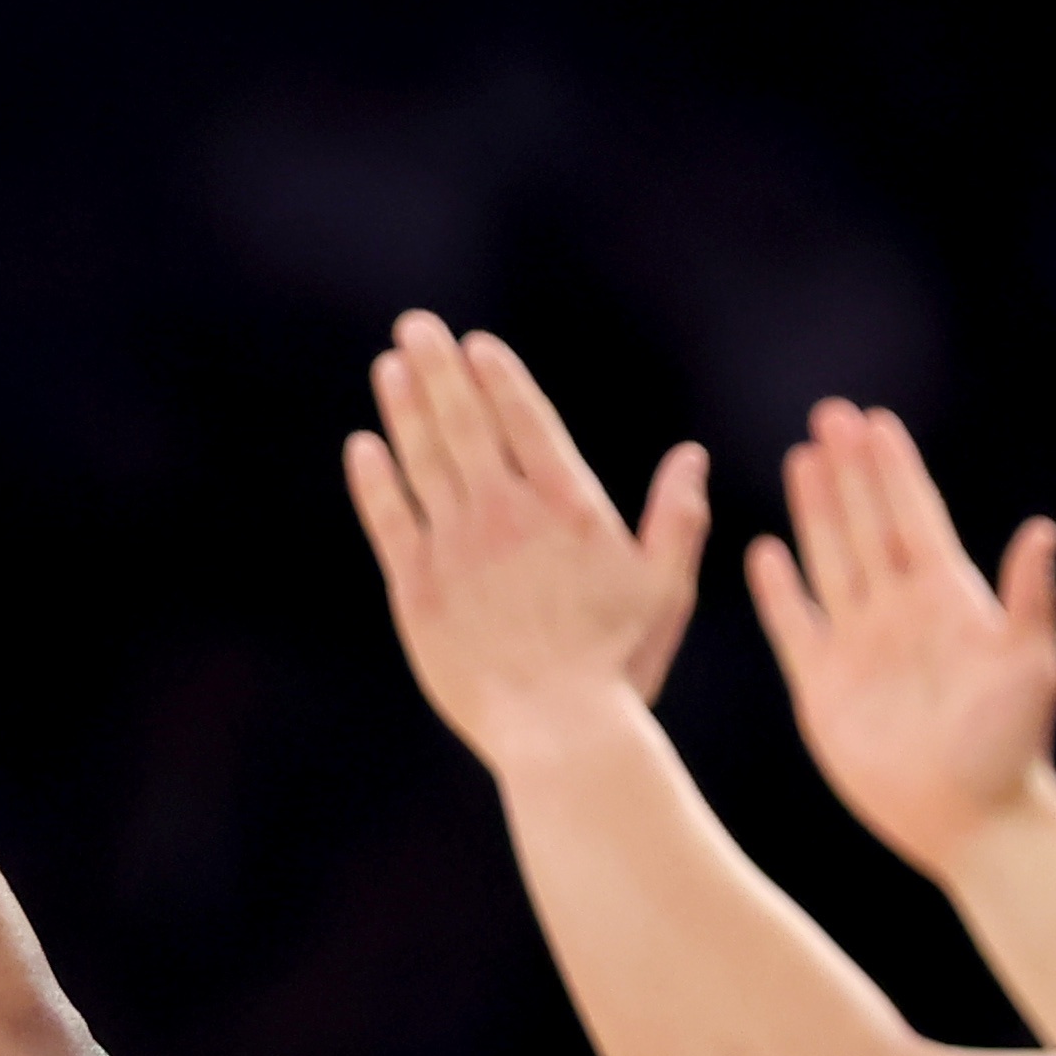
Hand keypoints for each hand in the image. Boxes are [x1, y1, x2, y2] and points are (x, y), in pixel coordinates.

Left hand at [341, 313, 712, 768]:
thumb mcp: (665, 587)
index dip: (499, 378)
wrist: (559, 729)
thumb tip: (691, 455)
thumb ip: (677, 516)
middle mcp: (505, 514)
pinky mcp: (417, 589)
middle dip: (437, 368)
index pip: (526, 421)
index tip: (476, 345)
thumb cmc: (619, 664)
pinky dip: (375, 480)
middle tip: (415, 325)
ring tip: (390, 366)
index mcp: (567, 507)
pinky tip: (364, 446)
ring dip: (405, 408)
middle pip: (463, 424)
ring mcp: (455, 549)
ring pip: (422, 461)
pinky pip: (389, 520)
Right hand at [742, 398, 1055, 881]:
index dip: (895, 469)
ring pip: (830, 559)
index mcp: (949, 599)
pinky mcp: (822, 687)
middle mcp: (900, 613)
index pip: (914, 516)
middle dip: (849, 470)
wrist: (969, 820)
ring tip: (801, 459)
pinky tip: (766, 553)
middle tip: (830, 414)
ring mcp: (859, 646)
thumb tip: (1042, 532)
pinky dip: (779, 591)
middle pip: (867, 523)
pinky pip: (793, 626)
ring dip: (815, 511)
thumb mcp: (1033, 666)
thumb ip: (1030, 599)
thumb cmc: (1010, 747)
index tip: (876, 421)